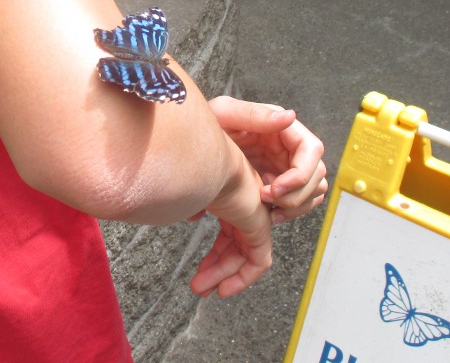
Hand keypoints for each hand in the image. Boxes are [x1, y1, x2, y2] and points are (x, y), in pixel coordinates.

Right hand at [190, 151, 272, 298]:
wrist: (203, 160)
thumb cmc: (191, 166)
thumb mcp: (189, 189)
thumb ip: (192, 202)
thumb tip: (193, 215)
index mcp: (231, 197)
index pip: (229, 233)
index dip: (215, 254)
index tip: (199, 269)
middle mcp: (246, 206)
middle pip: (235, 246)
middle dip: (216, 268)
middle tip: (198, 286)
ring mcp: (254, 214)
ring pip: (244, 255)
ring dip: (223, 276)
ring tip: (201, 290)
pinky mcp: (260, 225)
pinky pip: (259, 260)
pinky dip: (244, 278)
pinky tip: (224, 288)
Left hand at [208, 96, 326, 223]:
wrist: (192, 143)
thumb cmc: (206, 123)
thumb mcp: (224, 113)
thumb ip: (254, 115)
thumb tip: (289, 117)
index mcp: (281, 128)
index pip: (312, 150)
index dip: (300, 174)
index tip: (274, 189)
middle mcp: (289, 147)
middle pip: (316, 175)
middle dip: (296, 194)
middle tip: (266, 201)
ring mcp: (285, 166)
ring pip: (312, 191)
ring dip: (296, 206)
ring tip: (269, 212)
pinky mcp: (278, 184)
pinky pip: (298, 202)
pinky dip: (289, 212)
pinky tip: (267, 214)